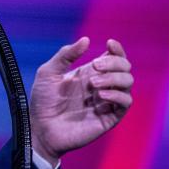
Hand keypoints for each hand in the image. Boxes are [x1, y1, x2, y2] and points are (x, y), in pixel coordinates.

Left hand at [29, 37, 132, 164]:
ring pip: (128, 82)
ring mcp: (107, 101)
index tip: (109, 43)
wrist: (40, 128)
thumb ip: (65, 55)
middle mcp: (101, 85)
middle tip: (95, 67)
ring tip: (93, 84)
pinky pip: (126, 102)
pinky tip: (100, 95)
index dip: (117, 49)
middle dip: (114, 62)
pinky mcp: (110, 117)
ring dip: (114, 78)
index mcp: (89, 73)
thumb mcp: (48, 73)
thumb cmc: (43, 101)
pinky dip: (117, 95)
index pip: (114, 58)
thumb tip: (86, 39)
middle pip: (124, 67)